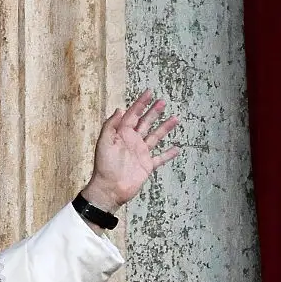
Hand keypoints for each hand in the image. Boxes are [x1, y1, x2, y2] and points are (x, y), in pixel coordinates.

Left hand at [82, 90, 179, 212]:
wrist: (110, 188)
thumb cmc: (104, 166)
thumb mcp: (104, 142)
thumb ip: (111, 125)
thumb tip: (120, 109)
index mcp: (122, 135)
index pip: (132, 115)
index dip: (140, 103)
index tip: (149, 92)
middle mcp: (132, 142)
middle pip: (145, 123)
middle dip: (153, 112)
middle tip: (162, 101)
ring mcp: (141, 153)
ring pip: (155, 137)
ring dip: (165, 128)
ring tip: (175, 119)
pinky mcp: (147, 166)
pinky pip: (160, 158)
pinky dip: (168, 154)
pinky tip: (177, 148)